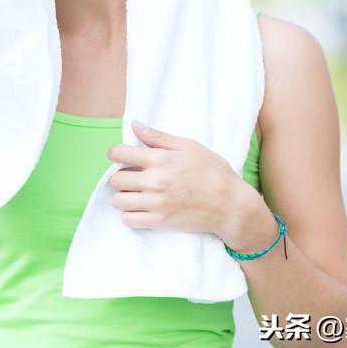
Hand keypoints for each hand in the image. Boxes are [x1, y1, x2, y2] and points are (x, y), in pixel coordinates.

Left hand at [106, 120, 261, 241]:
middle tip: (133, 177)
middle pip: (115, 179)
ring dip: (124, 196)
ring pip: (119, 200)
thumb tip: (135, 125)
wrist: (230, 205)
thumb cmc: (213, 171)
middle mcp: (155, 181)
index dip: (116, 154)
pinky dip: (130, 214)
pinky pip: (128, 219)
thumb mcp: (189, 146)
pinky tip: (141, 208)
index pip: (118, 153)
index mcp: (160, 159)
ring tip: (136, 194)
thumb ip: (158, 137)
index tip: (121, 157)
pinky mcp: (160, 222)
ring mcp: (156, 203)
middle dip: (121, 176)